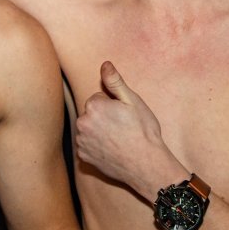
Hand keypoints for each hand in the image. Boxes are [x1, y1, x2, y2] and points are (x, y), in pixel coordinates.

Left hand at [75, 61, 183, 200]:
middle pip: (91, 113)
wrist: (146, 164)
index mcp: (93, 107)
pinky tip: (112, 150)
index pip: (97, 98)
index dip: (112, 105)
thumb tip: (105, 64)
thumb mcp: (133, 101)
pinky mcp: (84, 157)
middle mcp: (82, 124)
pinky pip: (87, 145)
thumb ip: (115, 81)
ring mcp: (81, 142)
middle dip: (103, 117)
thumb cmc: (143, 131)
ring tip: (118, 139)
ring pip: (88, 129)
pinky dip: (96, 147)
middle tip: (122, 127)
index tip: (124, 115)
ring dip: (98, 132)